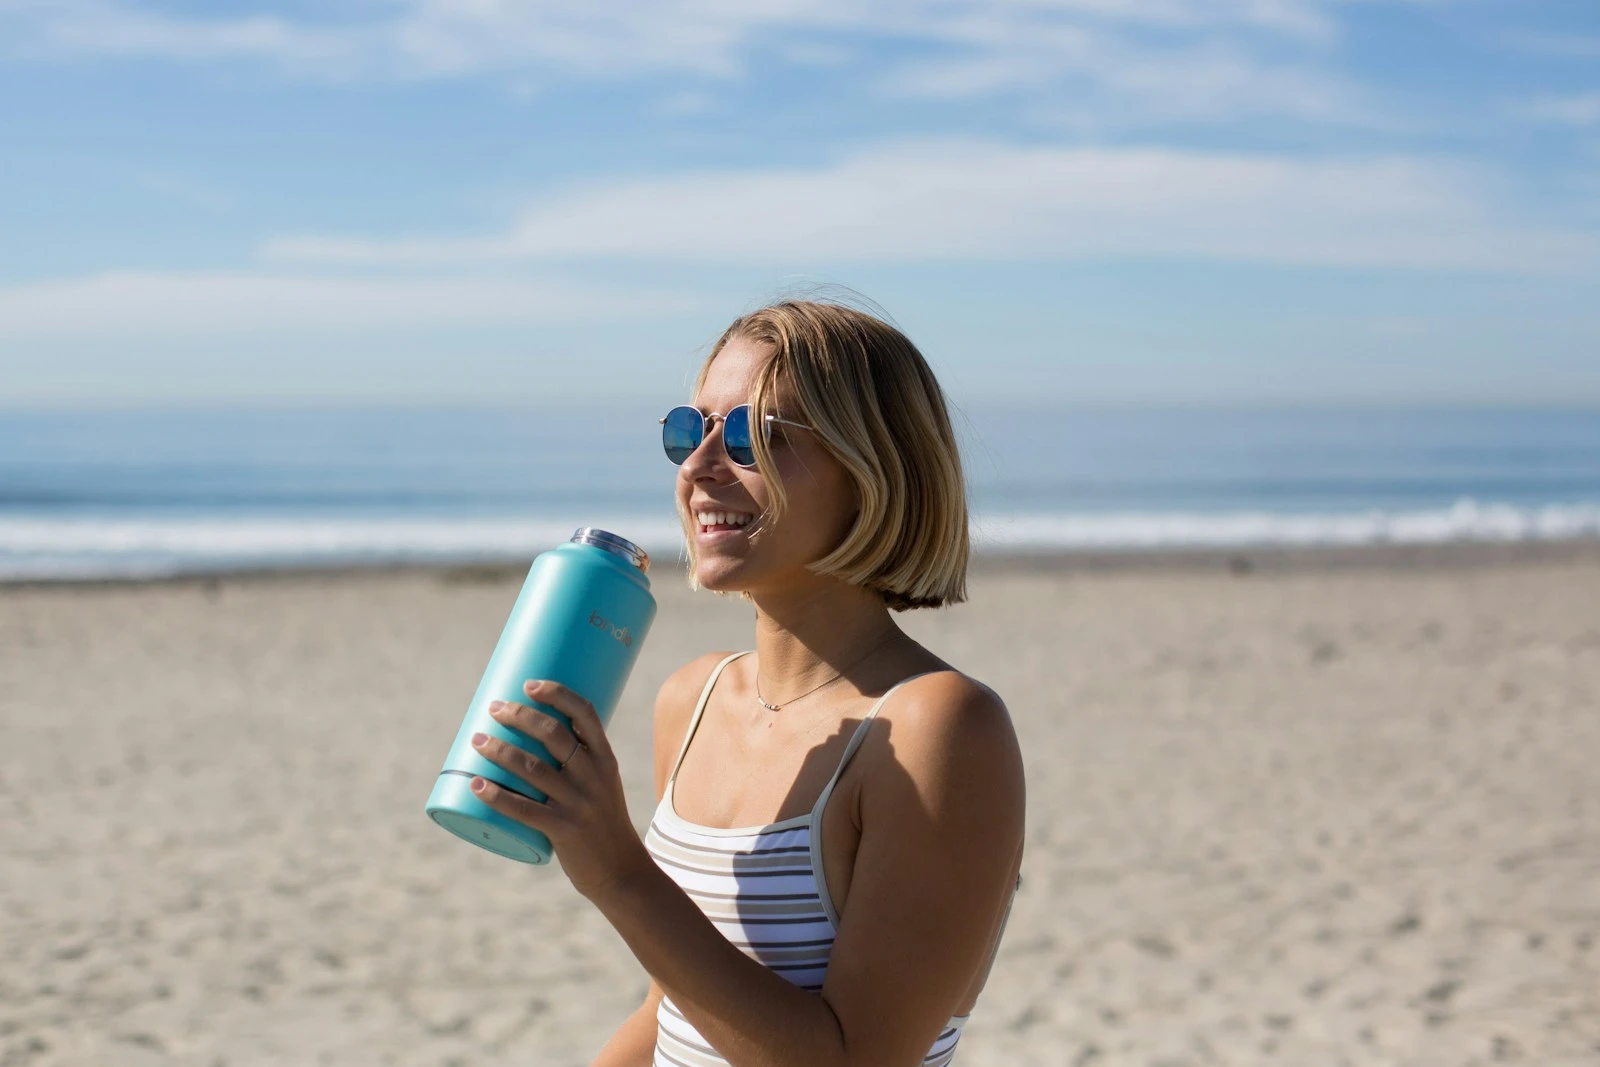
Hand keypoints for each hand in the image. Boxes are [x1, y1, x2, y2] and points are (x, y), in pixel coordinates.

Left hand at [469, 679, 653, 901]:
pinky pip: (523, 808)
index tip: (529, 684)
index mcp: (605, 760)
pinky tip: (475, 784)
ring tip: (477, 740)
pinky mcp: (562, 829)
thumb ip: (574, 767)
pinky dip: (495, 795)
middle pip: (552, 734)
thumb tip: (528, 744)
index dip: (557, 693)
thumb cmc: (602, 825)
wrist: (622, 872)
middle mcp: (594, 776)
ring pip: (532, 768)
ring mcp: (578, 803)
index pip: (585, 714)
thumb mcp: (601, 787)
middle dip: (519, 716)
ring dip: (500, 750)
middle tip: (494, 709)